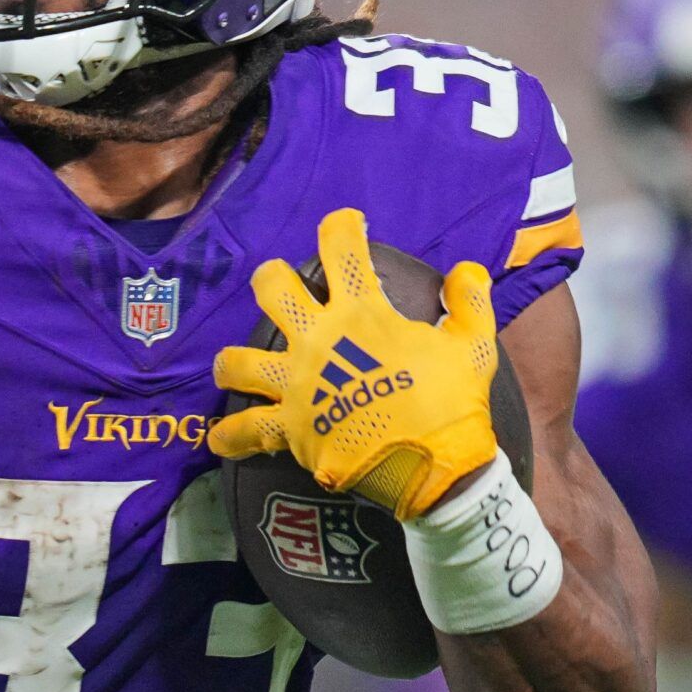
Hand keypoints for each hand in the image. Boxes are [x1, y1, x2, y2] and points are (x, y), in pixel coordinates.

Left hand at [210, 208, 500, 518]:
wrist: (430, 467)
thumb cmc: (451, 403)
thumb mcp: (473, 345)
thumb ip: (470, 302)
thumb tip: (468, 270)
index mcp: (360, 312)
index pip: (342, 249)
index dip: (341, 227)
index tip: (345, 224)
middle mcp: (317, 340)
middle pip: (271, 289)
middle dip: (271, 279)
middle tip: (277, 284)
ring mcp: (296, 384)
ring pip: (237, 361)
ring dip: (230, 362)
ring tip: (230, 366)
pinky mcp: (288, 427)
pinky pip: (245, 430)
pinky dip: (229, 436)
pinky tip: (218, 439)